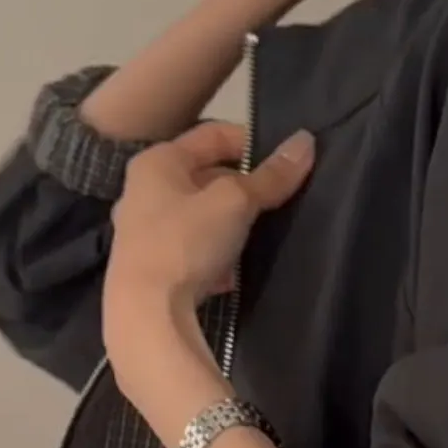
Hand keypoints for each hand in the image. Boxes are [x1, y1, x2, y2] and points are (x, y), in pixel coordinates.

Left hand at [103, 120, 315, 391]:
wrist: (145, 313)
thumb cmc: (185, 242)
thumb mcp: (235, 203)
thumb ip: (270, 177)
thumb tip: (305, 142)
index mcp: (158, 161)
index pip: (212, 135)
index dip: (251, 143)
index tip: (283, 163)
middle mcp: (144, 189)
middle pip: (205, 176)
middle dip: (242, 188)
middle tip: (276, 203)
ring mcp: (142, 230)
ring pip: (200, 215)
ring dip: (230, 224)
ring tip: (258, 238)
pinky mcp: (149, 266)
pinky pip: (191, 249)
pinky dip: (214, 255)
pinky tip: (232, 274)